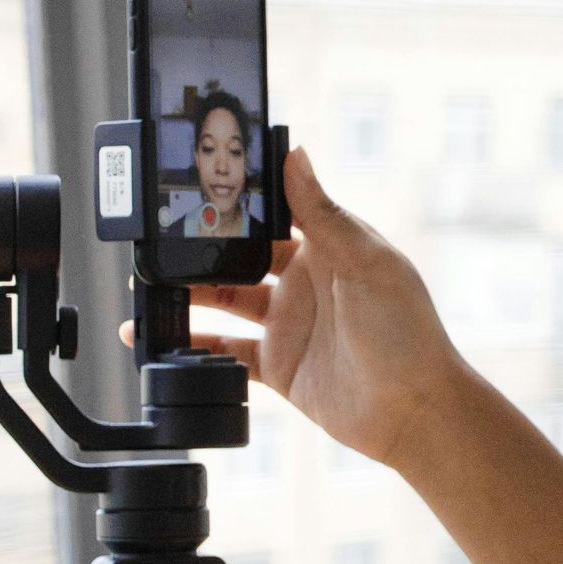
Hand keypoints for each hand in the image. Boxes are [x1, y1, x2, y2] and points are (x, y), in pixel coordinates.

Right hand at [132, 147, 470, 466]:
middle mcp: (306, 282)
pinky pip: (226, 352)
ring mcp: (290, 324)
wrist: (415, 411)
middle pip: (241, 254)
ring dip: (188, 294)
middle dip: (201, 246)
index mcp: (330, 247)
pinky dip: (194, 346)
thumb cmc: (407, 332)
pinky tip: (163, 339)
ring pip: (225, 301)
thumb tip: (295, 152)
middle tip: (157, 237)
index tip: (196, 180)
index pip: (276, 211)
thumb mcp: (366, 262)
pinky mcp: (279, 367)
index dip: (240, 197)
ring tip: (148, 286)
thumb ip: (324, 212)